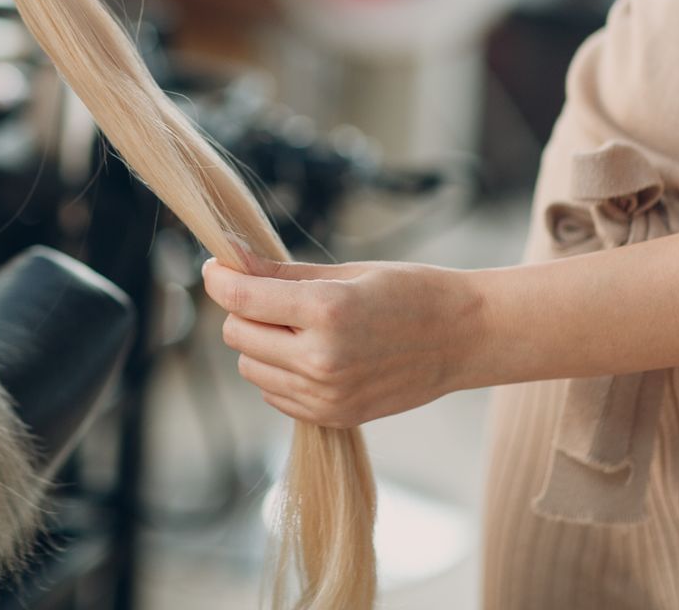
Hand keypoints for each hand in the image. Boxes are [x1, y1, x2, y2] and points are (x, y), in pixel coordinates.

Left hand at [200, 256, 485, 427]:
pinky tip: (313, 353)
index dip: (219, 278)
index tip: (215, 266)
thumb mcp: (345, 272)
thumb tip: (228, 260)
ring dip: (260, 343)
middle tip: (272, 293)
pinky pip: (274, 394)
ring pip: (250, 368)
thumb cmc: (409, 292)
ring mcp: (327, 395)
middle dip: (244, 309)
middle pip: (236, 334)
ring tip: (299, 325)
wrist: (464, 338)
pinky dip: (280, 372)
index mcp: (327, 311)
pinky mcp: (333, 418)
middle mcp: (321, 358)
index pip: (241, 297)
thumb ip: (280, 273)